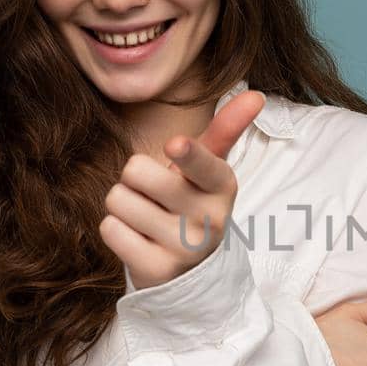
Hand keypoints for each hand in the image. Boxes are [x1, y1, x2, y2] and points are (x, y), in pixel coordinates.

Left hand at [101, 89, 265, 290]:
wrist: (193, 270)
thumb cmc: (193, 203)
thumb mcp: (210, 170)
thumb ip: (226, 130)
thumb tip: (257, 95)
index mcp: (223, 186)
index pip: (202, 163)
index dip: (186, 154)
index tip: (175, 145)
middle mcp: (209, 219)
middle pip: (136, 171)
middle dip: (133, 178)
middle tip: (153, 194)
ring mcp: (184, 248)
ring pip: (117, 200)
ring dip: (123, 205)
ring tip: (146, 218)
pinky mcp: (156, 270)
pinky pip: (110, 229)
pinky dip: (116, 230)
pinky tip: (138, 239)